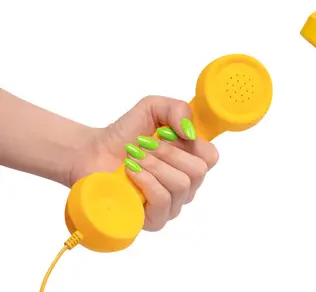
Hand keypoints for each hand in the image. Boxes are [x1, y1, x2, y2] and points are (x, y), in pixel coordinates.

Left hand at [69, 96, 218, 230]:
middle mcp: (187, 185)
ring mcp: (172, 205)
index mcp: (191, 160)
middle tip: (145, 145)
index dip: (192, 143)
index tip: (168, 134)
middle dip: (168, 153)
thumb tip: (191, 132)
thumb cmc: (125, 134)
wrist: (94, 153)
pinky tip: (132, 173)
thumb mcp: (153, 107)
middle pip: (198, 171)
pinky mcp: (154, 219)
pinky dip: (147, 181)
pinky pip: (163, 201)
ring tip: (134, 158)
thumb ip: (178, 109)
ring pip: (181, 185)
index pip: (211, 157)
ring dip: (154, 166)